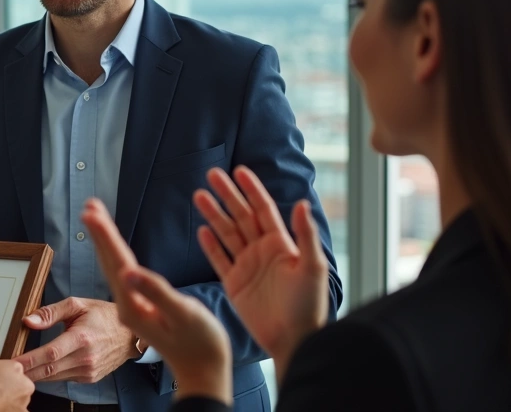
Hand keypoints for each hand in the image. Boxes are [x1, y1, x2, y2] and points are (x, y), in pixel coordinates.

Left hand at [13, 296, 133, 382]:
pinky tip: (38, 372)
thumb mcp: (78, 304)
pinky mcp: (89, 378)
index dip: (29, 360)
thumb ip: (51, 312)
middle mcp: (86, 358)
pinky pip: (64, 378)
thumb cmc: (104, 316)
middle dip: (26, 372)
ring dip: (35, 376)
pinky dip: (49, 376)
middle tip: (7, 371)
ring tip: (17, 372)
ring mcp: (88, 371)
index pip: (50, 353)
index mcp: (82, 338)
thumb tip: (28, 321)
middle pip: (49, 369)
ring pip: (55, 377)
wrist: (129, 335)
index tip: (12, 362)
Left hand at [82, 199, 231, 403]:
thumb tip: (128, 273)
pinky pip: (124, 274)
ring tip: (96, 216)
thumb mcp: (183, 315)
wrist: (205, 370)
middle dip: (100, 232)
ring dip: (105, 241)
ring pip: (114, 267)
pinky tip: (115, 248)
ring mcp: (132, 307)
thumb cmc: (201, 344)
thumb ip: (156, 293)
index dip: (105, 236)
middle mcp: (127, 306)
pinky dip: (118, 255)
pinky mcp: (140, 306)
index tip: (91, 214)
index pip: (117, 263)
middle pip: (109, 262)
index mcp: (133, 307)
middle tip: (90, 205)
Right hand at [193, 166, 328, 375]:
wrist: (293, 339)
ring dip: (214, 214)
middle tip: (212, 174)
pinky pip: (219, 259)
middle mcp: (263, 251)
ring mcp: (247, 266)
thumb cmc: (309, 305)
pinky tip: (202, 230)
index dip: (251, 189)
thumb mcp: (312, 268)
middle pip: (241, 216)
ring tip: (199, 196)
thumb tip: (302, 202)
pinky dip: (210, 245)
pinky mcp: (235, 284)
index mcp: (282, 244)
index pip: (263, 209)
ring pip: (227, 233)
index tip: (239, 171)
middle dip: (227, 195)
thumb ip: (306, 235)